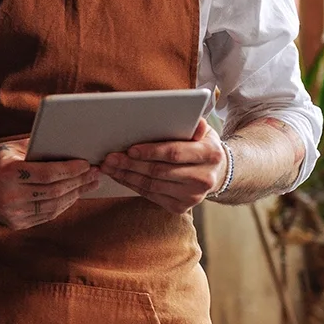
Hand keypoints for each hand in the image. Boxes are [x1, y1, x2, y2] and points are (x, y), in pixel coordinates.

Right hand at [0, 142, 97, 228]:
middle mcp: (9, 195)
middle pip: (54, 191)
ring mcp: (12, 213)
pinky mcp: (15, 223)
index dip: (71, 170)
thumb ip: (41, 147)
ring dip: (75, 195)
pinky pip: (46, 215)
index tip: (87, 164)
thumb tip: (75, 145)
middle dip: (78, 182)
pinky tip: (73, 195)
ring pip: (53, 206)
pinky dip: (63, 205)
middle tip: (95, 174)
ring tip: (89, 184)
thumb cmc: (0, 157)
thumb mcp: (16, 147)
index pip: (47, 173)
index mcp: (8, 172)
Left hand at [98, 120, 226, 213]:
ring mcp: (193, 196)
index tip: (130, 149)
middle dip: (131, 164)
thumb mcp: (202, 130)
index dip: (150, 152)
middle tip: (110, 158)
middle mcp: (204, 179)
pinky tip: (120, 176)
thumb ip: (195, 124)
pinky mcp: (181, 207)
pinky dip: (132, 185)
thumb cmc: (200, 144)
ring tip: (109, 167)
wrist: (214, 172)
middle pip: (159, 172)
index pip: (174, 153)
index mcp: (210, 154)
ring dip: (126, 176)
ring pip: (152, 186)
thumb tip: (193, 116)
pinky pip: (151, 196)